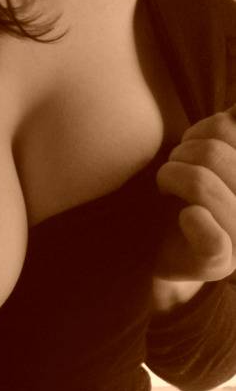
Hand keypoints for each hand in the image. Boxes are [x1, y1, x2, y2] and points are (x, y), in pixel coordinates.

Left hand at [154, 104, 235, 281]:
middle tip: (173, 170)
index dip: (205, 130)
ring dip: (169, 177)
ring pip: (200, 183)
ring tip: (166, 186)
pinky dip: (189, 218)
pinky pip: (209, 234)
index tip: (193, 145)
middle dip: (180, 154)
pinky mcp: (221, 262)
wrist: (161, 249)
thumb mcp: (213, 155)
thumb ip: (232, 128)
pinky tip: (184, 217)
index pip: (229, 128)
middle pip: (212, 152)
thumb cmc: (189, 192)